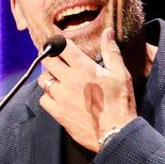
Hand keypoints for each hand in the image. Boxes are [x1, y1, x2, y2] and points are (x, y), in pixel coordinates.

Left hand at [37, 26, 137, 151]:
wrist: (116, 132)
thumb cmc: (121, 102)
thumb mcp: (120, 74)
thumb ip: (111, 51)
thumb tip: (107, 31)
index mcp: (83, 67)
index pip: (62, 46)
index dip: (58, 42)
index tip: (58, 44)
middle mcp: (69, 79)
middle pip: (47, 61)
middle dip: (49, 58)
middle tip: (53, 60)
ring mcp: (61, 97)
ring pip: (43, 80)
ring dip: (48, 77)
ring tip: (56, 79)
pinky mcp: (58, 112)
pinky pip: (43, 99)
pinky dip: (47, 97)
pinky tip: (56, 97)